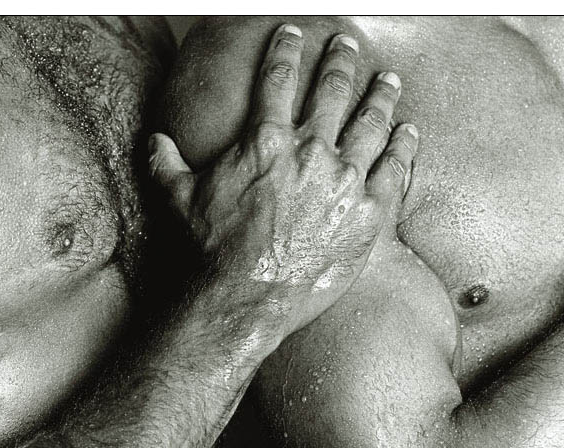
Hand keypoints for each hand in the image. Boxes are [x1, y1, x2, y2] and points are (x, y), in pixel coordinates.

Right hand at [149, 24, 418, 333]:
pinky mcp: (370, 213)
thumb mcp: (179, 199)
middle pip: (332, 91)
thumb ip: (166, 163)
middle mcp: (310, 151)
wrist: (246, 299)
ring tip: (388, 80)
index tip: (293, 33)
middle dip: (340, 61)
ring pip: (372, 123)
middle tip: (347, 45)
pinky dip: (405, 146)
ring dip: (381, 96)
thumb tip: (154, 142)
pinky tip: (409, 131)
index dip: (285, 50)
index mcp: (265, 140)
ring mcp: (345, 181)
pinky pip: (395, 170)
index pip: (278, 80)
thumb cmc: (212, 251)